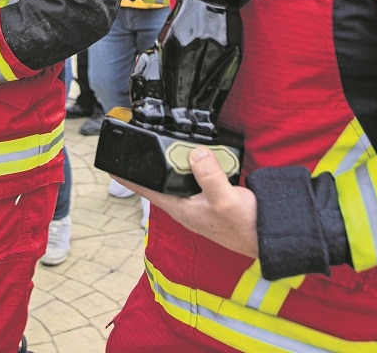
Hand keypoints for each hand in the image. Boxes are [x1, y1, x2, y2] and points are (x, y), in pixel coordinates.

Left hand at [117, 147, 257, 258]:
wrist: (266, 236)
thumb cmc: (244, 226)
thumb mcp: (225, 199)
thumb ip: (209, 175)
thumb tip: (194, 153)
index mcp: (180, 207)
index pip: (146, 189)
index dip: (127, 177)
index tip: (110, 165)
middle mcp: (185, 204)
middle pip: (160, 179)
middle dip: (151, 162)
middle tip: (140, 141)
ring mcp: (198, 201)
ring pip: (179, 176)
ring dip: (176, 161)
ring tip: (170, 143)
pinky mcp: (212, 196)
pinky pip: (197, 176)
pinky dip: (196, 164)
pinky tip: (200, 154)